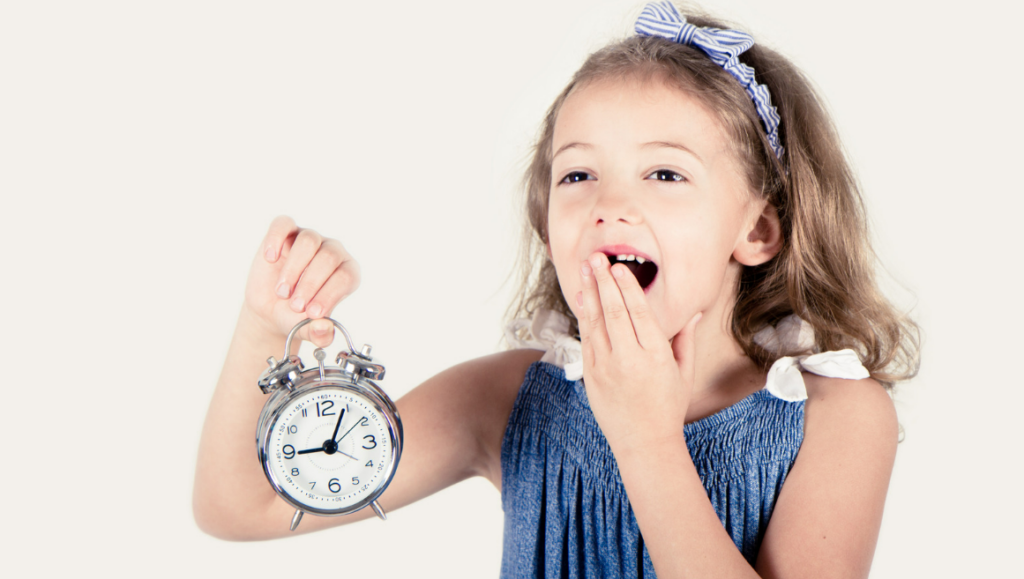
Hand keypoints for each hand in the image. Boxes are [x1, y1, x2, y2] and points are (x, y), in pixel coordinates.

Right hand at [243, 216, 360, 346]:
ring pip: (308, 241)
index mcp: (347, 273)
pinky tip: (270, 258)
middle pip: (328, 257)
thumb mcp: (306, 329)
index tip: (312, 313)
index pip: (346, 276)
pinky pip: (283, 224)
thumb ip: (319, 333)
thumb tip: (325, 328)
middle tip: (294, 306)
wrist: (271, 309)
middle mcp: (332, 253)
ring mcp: (310, 240)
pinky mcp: (285, 232)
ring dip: (294, 269)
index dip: (330, 294)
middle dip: (310, 284)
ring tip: (282, 292)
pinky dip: (275, 238)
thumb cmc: (296, 316)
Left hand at [576, 252, 700, 451]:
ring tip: (585, 268)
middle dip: (604, 281)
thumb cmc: (668, 407)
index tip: (620, 267)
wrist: (643, 442)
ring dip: (589, 292)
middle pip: (614, 311)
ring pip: (595, 321)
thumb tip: (693, 312)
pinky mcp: (591, 374)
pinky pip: (586, 338)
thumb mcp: (684, 373)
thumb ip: (685, 339)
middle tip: (597, 257)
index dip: (628, 287)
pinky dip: (583, 316)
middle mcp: (628, 359)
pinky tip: (582, 297)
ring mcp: (606, 367)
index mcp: (655, 356)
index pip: (639, 312)